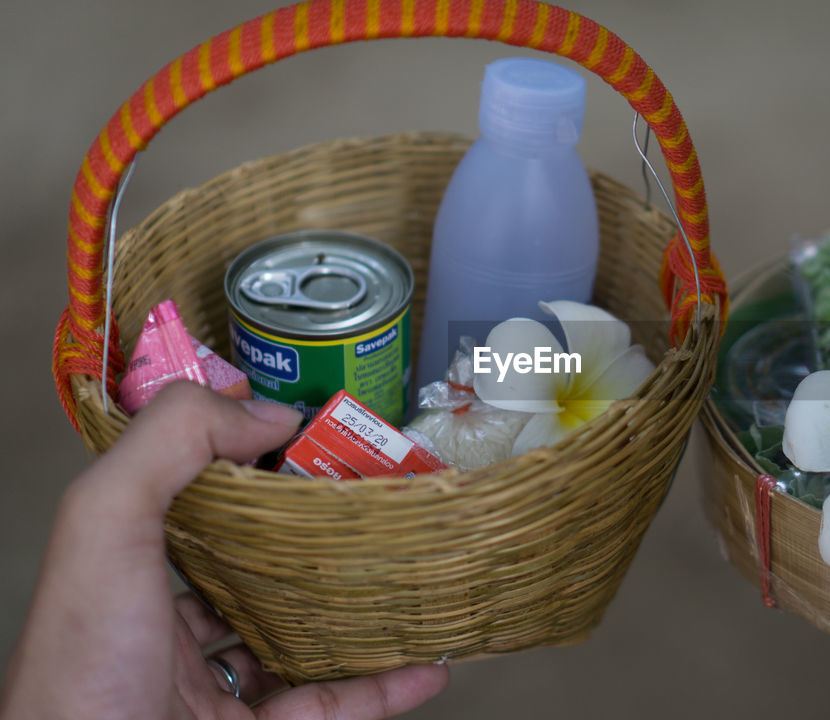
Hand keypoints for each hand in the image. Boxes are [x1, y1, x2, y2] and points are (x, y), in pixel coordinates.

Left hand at [0, 383, 447, 717]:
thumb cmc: (84, 664)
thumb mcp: (106, 522)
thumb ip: (173, 444)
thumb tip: (268, 412)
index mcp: (132, 578)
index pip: (198, 509)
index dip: (252, 471)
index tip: (314, 441)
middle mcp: (172, 636)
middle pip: (259, 576)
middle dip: (318, 542)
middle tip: (378, 507)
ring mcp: (219, 694)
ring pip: (303, 643)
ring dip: (359, 615)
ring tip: (408, 578)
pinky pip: (337, 710)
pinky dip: (387, 689)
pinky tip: (426, 665)